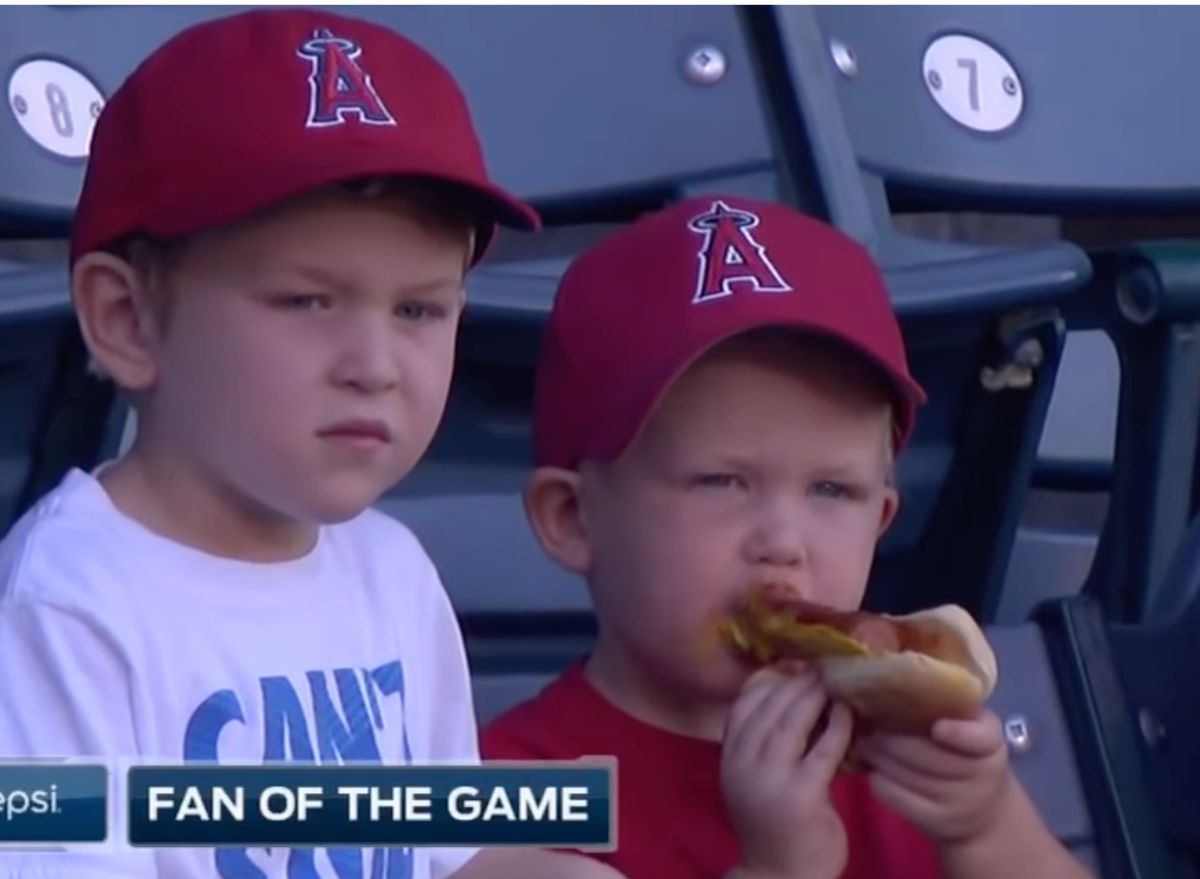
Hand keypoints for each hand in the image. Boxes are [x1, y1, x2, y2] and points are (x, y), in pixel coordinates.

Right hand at [721, 665, 853, 878]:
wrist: (782, 878)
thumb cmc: (773, 826)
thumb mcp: (754, 781)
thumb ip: (762, 746)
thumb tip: (788, 698)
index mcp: (730, 761)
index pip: (742, 708)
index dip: (766, 683)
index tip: (788, 666)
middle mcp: (744, 766)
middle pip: (767, 709)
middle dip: (793, 683)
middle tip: (816, 667)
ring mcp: (771, 780)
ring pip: (791, 723)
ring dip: (813, 697)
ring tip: (830, 681)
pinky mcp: (802, 795)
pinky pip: (823, 750)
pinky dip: (836, 727)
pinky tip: (847, 714)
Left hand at [854, 709, 1011, 846]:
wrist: (984, 813)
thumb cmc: (970, 754)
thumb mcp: (975, 728)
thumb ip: (951, 707)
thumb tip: (896, 676)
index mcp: (990, 743)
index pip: (981, 738)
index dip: (959, 734)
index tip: (937, 727)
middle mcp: (978, 775)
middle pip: (924, 754)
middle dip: (887, 735)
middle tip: (866, 720)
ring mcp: (956, 802)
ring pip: (901, 772)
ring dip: (875, 753)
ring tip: (865, 738)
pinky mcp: (934, 821)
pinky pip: (892, 793)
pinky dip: (877, 776)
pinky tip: (872, 765)